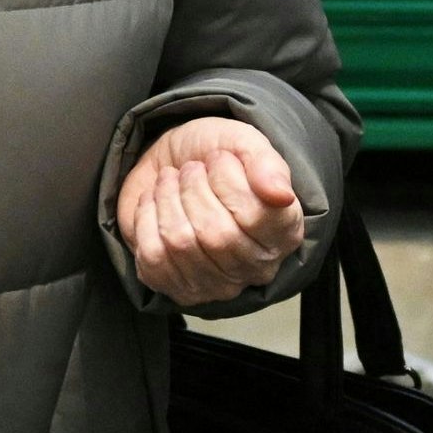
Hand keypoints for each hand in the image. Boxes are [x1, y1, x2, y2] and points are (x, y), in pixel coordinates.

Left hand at [117, 117, 304, 307]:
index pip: (257, 216)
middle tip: (191, 170)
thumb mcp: (242, 142)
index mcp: (285, 231)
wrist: (172, 164)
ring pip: (182, 244)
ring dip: (168, 199)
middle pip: (217, 235)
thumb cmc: (212, 156)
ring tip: (171, 181)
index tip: (219, 158)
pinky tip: (155, 202)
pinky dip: (146, 218)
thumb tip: (280, 195)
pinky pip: (153, 256)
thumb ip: (265, 163)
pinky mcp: (178, 289)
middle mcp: (258, 266)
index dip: (229, 181)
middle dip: (194, 189)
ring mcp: (219, 285)